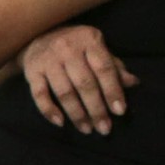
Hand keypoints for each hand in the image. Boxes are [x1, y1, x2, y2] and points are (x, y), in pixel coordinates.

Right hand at [22, 24, 136, 133]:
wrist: (36, 35)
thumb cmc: (75, 46)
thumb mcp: (96, 48)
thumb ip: (113, 66)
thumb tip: (133, 83)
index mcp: (88, 40)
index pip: (104, 68)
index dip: (112, 90)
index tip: (119, 112)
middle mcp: (67, 47)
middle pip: (84, 83)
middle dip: (96, 109)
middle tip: (104, 129)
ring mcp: (47, 59)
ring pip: (64, 92)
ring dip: (77, 114)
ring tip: (87, 129)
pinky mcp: (31, 71)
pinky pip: (39, 94)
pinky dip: (49, 110)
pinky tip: (60, 123)